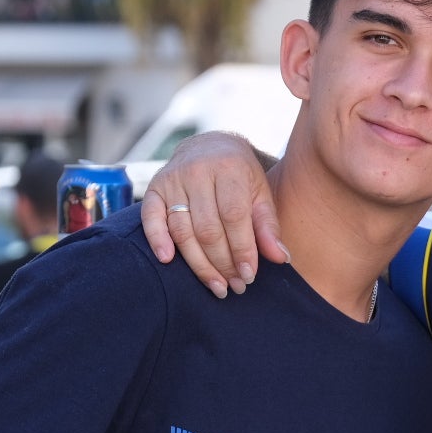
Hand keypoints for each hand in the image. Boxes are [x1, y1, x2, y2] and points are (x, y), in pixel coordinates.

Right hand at [139, 132, 285, 297]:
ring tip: (217, 285)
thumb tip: (280, 259)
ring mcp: (173, 179)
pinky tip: (168, 260)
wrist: (210, 147)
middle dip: (223, 263)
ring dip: (199, 264)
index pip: (234, 217)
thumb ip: (269, 226)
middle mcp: (198, 172)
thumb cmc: (241, 177)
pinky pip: (150, 217)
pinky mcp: (154, 188)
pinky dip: (157, 239)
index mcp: (229, 169)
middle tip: (236, 286)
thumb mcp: (261, 194)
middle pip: (207, 229)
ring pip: (182, 230)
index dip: (241, 249)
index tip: (249, 275)